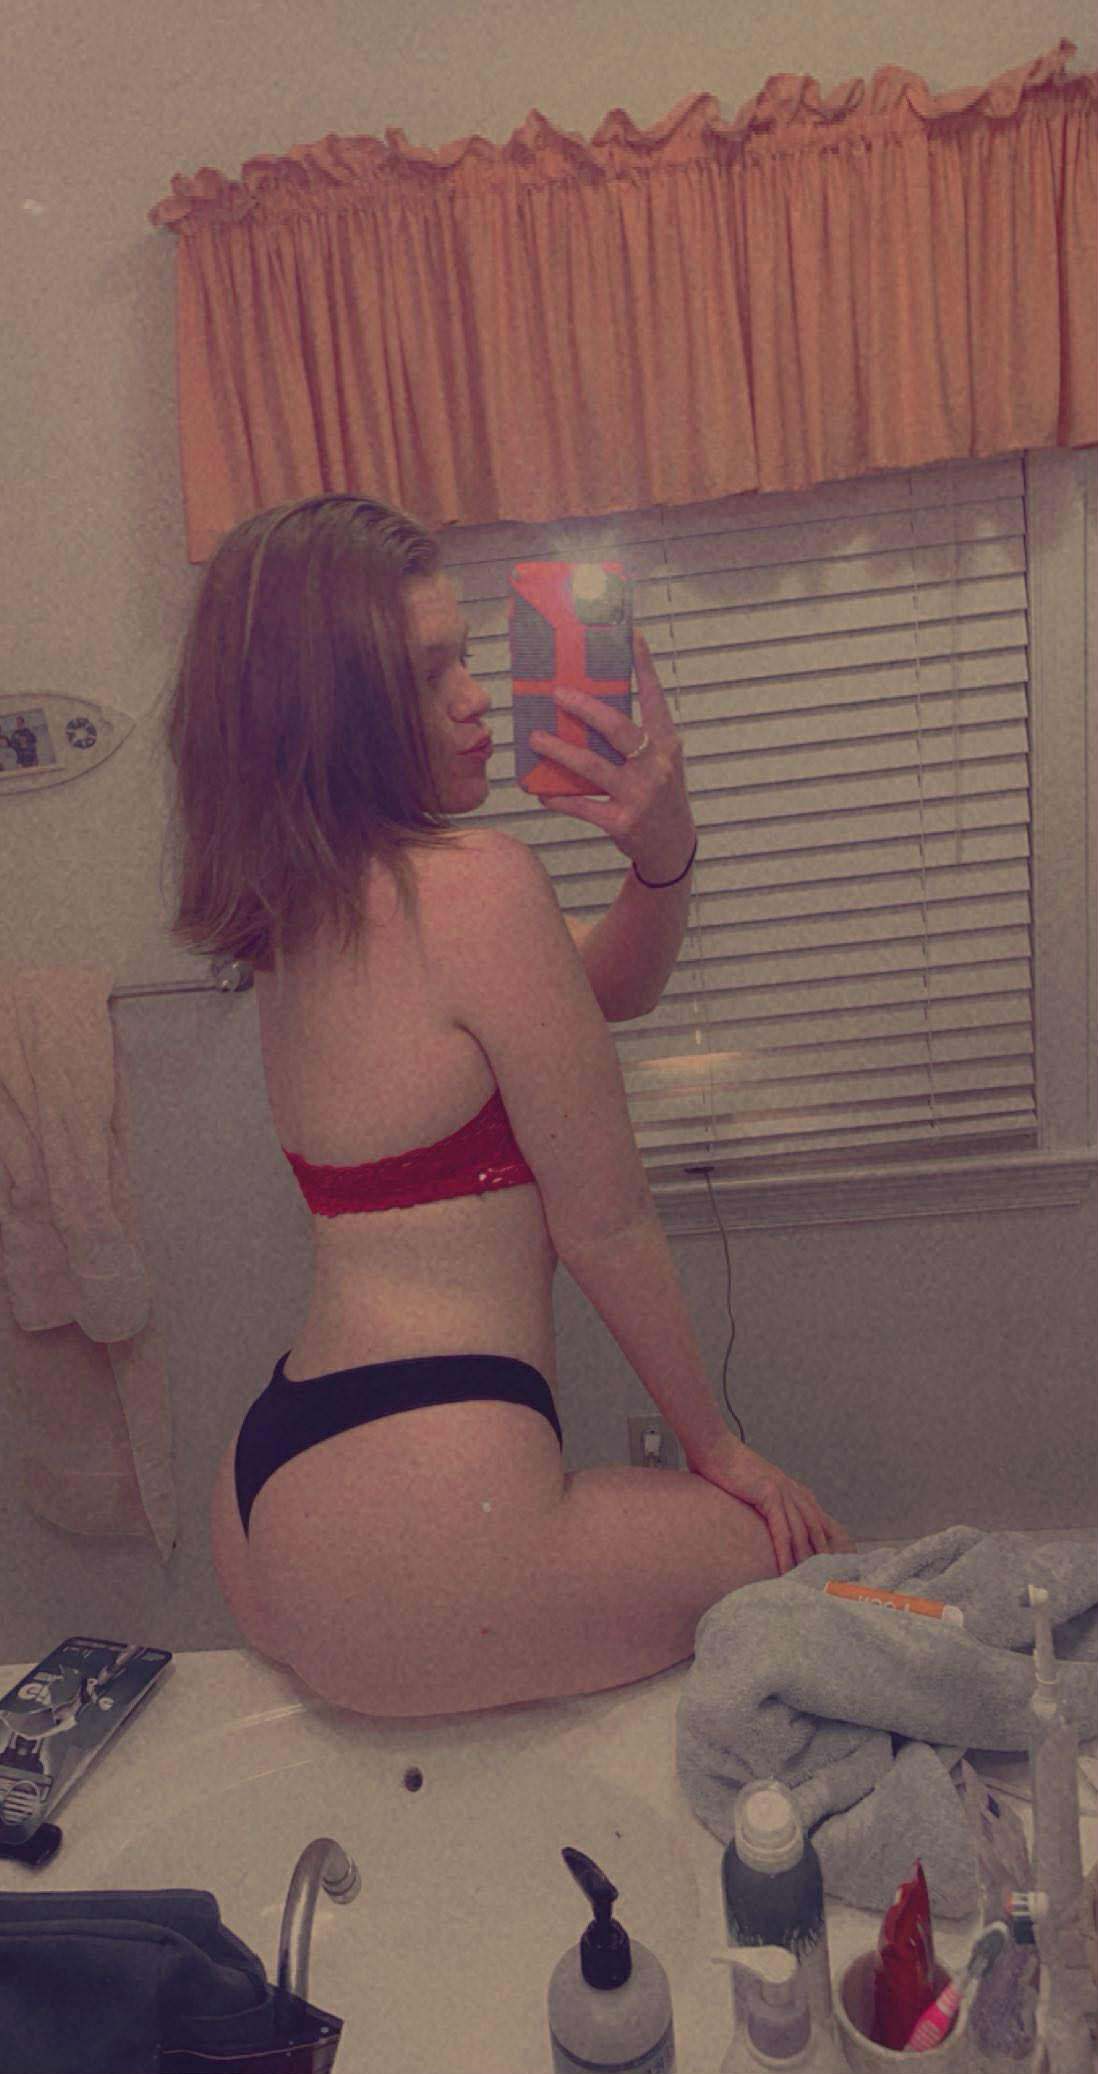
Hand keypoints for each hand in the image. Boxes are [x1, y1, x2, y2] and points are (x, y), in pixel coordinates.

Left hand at [528, 630, 695, 879]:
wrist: (672, 845)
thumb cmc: (661, 793)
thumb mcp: (661, 760)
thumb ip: (638, 735)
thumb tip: (592, 705)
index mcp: (666, 744)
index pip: (654, 698)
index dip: (643, 666)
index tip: (631, 635)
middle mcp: (655, 766)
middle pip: (617, 728)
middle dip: (585, 708)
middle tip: (557, 692)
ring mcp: (638, 795)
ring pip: (592, 766)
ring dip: (559, 750)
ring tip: (535, 738)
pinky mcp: (621, 822)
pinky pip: (582, 806)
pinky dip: (559, 797)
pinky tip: (540, 791)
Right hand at [689, 1433, 855, 1574]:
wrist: (711, 1445)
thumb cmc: (721, 1463)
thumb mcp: (744, 1480)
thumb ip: (752, 1495)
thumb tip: (745, 1508)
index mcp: (785, 1484)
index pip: (812, 1511)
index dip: (822, 1533)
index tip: (827, 1553)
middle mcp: (788, 1487)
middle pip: (814, 1523)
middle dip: (822, 1548)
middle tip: (827, 1571)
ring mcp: (780, 1490)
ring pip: (801, 1529)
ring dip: (805, 1555)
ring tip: (808, 1577)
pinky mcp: (768, 1494)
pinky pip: (781, 1529)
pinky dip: (785, 1550)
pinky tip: (785, 1567)